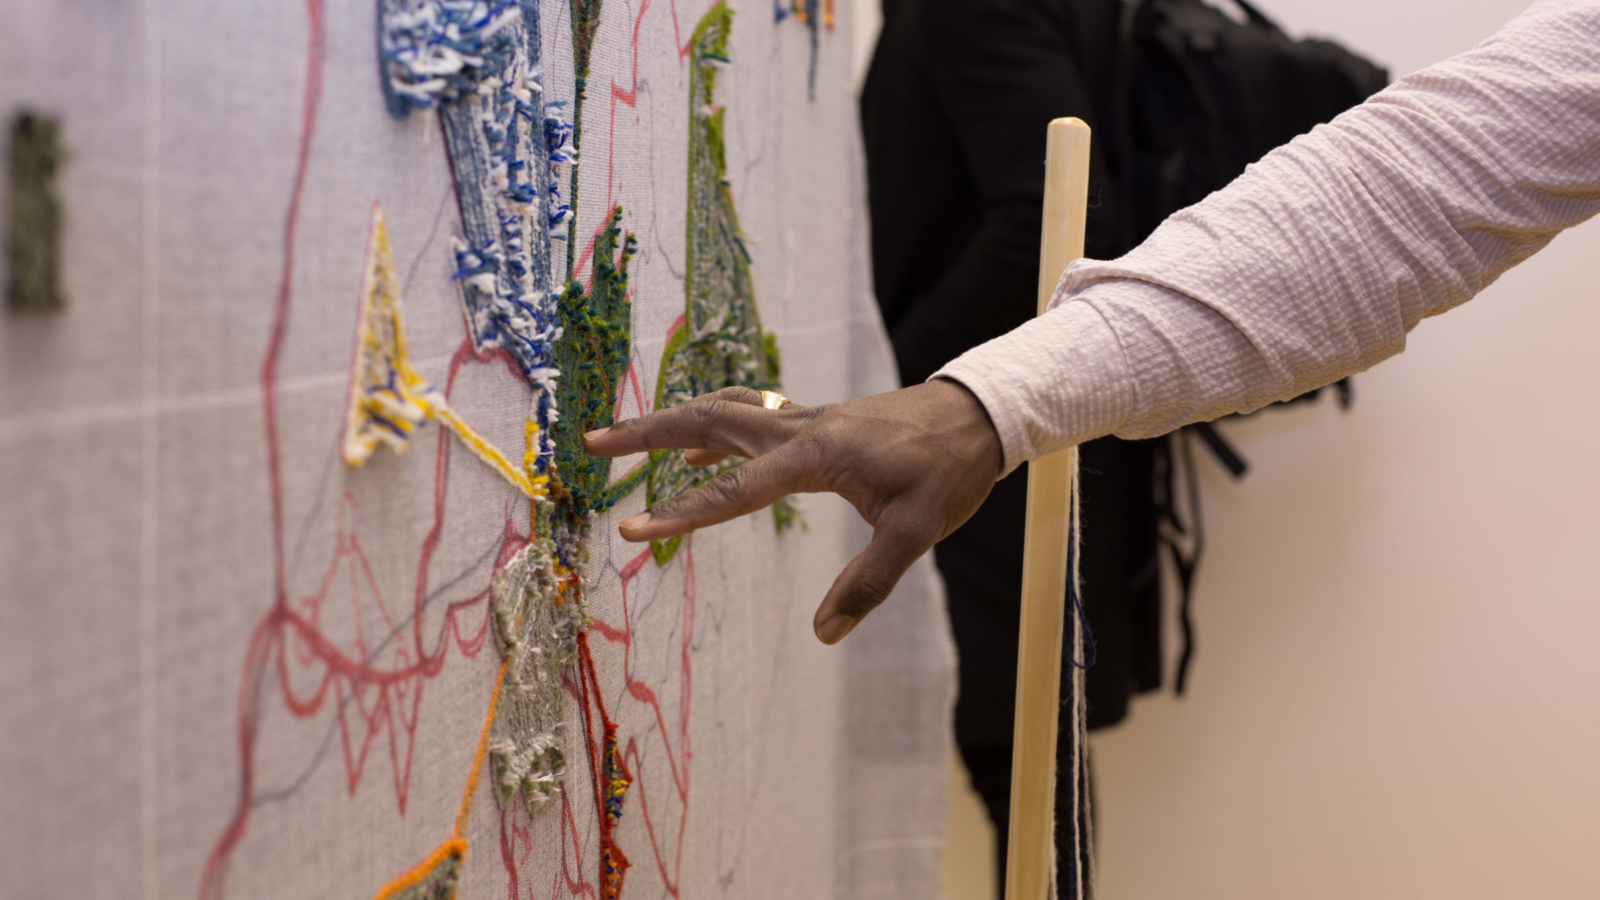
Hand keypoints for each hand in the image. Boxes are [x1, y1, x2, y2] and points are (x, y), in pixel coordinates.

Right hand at [583, 379, 1003, 643]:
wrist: (976, 416)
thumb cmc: (949, 473)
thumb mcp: (917, 533)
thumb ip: (869, 582)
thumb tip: (825, 633)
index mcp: (815, 455)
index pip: (733, 490)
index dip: (679, 514)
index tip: (629, 530)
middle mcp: (797, 428)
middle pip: (704, 422)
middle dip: (644, 434)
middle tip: (589, 442)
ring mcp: (802, 418)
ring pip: (720, 411)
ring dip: (668, 422)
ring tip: (622, 439)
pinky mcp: (813, 421)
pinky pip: (745, 417)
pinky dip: (709, 428)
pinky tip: (695, 453)